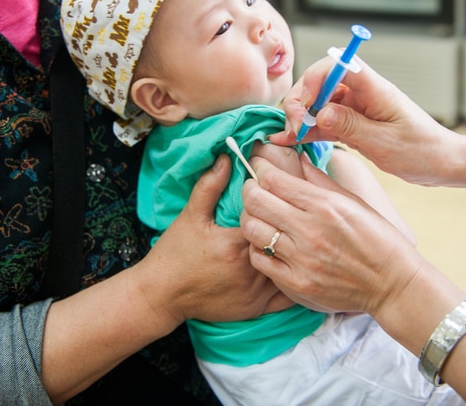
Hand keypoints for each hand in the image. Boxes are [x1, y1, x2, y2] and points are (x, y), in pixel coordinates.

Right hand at [140, 154, 290, 326]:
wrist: (161, 295)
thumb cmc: (174, 253)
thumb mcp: (190, 216)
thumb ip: (210, 186)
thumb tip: (227, 157)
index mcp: (235, 243)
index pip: (271, 219)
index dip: (278, 209)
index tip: (281, 201)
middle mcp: (249, 270)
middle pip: (284, 244)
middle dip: (291, 232)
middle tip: (299, 220)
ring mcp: (254, 293)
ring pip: (290, 270)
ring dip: (295, 257)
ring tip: (304, 242)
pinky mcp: (255, 309)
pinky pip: (287, 298)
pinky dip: (295, 283)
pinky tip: (298, 270)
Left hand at [239, 154, 421, 315]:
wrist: (392, 283)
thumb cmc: (377, 238)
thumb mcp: (353, 202)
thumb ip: (320, 180)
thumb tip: (297, 159)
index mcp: (325, 205)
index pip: (273, 179)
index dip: (258, 168)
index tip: (257, 166)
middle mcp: (310, 231)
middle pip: (256, 201)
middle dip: (248, 190)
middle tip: (252, 189)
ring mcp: (301, 259)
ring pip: (252, 230)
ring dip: (250, 219)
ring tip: (258, 216)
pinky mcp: (296, 284)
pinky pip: (259, 261)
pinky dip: (257, 248)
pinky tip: (266, 243)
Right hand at [270, 57, 465, 187]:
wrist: (441, 163)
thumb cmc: (422, 151)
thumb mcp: (385, 143)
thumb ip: (350, 126)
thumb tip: (320, 113)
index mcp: (375, 89)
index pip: (338, 65)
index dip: (315, 79)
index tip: (306, 105)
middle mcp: (362, 94)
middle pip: (320, 83)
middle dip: (301, 101)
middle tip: (294, 127)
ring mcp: (356, 108)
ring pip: (318, 103)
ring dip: (300, 117)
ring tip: (289, 137)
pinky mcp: (352, 124)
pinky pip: (324, 122)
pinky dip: (307, 130)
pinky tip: (290, 140)